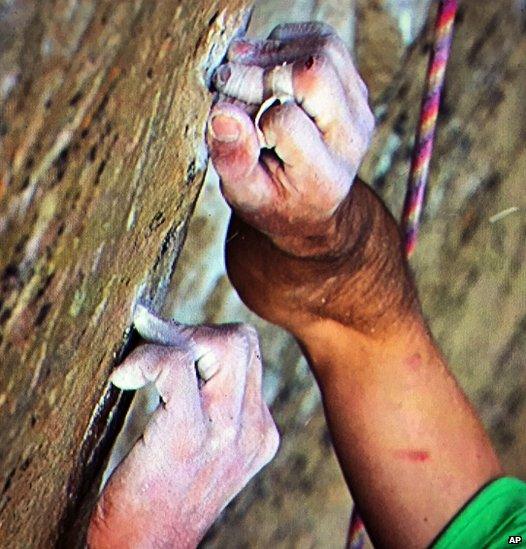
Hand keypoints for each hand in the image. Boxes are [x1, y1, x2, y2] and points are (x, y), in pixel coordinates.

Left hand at [88, 310, 278, 548]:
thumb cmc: (162, 500)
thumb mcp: (205, 453)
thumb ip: (210, 408)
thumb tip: (181, 352)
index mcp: (259, 431)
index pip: (247, 354)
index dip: (206, 339)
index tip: (169, 343)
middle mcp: (253, 427)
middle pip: (242, 339)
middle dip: (194, 331)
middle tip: (156, 344)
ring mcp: (226, 431)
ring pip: (220, 342)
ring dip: (173, 340)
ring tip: (141, 363)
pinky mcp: (189, 435)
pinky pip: (175, 366)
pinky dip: (146, 360)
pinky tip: (124, 378)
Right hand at [207, 22, 416, 335]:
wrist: (313, 207)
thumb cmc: (274, 203)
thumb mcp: (245, 197)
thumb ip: (233, 160)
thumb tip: (223, 111)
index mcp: (324, 175)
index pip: (285, 120)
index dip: (246, 112)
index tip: (225, 117)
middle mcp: (350, 138)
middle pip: (314, 74)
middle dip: (261, 69)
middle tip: (225, 79)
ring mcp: (358, 110)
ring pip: (322, 49)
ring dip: (274, 51)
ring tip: (241, 69)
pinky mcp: (355, 90)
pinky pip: (326, 43)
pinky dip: (290, 43)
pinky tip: (265, 66)